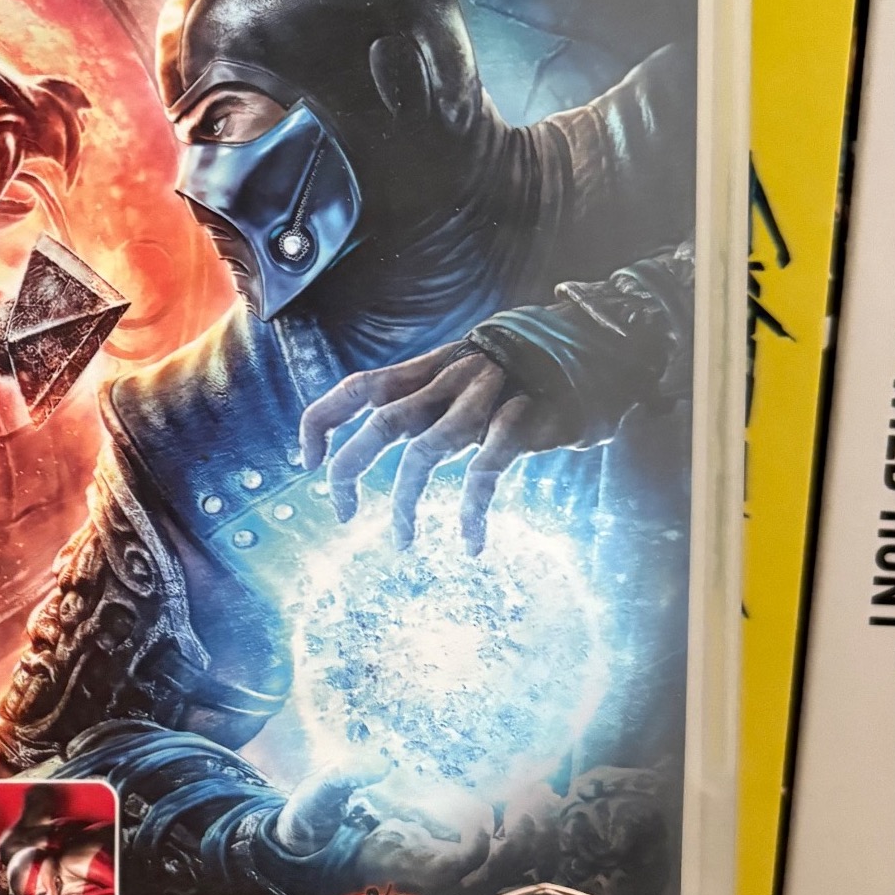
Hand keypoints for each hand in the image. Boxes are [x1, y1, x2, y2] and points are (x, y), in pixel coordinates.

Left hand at [297, 343, 560, 553]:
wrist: (587, 352)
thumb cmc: (512, 382)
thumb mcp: (455, 382)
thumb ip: (418, 401)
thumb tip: (370, 434)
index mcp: (424, 371)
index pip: (357, 386)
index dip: (323, 420)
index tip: (307, 462)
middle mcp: (447, 381)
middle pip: (383, 422)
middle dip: (351, 470)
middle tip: (341, 512)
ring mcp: (485, 399)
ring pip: (427, 451)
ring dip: (405, 502)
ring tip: (402, 542)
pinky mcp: (523, 421)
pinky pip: (487, 469)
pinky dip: (473, 510)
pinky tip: (471, 543)